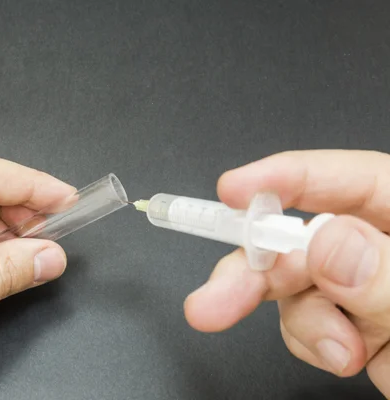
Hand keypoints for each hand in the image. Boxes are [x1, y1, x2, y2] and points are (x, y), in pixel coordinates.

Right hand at [184, 150, 389, 395]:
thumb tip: (327, 244)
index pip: (352, 181)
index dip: (287, 178)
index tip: (234, 192)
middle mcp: (388, 247)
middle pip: (306, 235)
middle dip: (258, 268)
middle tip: (215, 300)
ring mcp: (368, 288)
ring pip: (298, 283)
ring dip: (301, 318)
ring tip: (336, 353)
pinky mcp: (355, 324)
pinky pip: (309, 321)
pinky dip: (313, 341)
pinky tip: (343, 356)